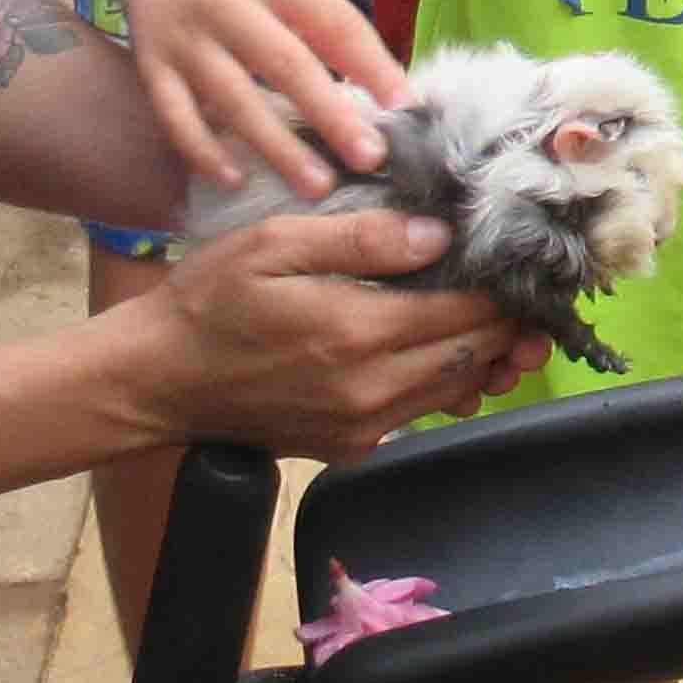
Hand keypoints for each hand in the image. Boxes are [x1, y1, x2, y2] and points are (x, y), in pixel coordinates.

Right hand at [122, 0, 406, 196]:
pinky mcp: (152, 67)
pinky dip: (205, 151)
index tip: (405, 108)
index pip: (332, 22)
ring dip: (277, 145)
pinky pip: (178, 117)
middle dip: (330, 114)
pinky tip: (237, 181)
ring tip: (317, 186)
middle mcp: (228, 4)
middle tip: (371, 158)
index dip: (371, 64)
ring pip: (234, 97)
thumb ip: (333, 35)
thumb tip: (394, 100)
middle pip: (285, 62)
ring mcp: (186, 38)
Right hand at [145, 205, 548, 458]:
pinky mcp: (349, 446)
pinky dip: (441, 383)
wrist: (156, 380)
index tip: (521, 262)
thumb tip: (436, 236)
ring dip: (483, 356)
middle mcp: (371, 390)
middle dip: (507, 324)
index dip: (504, 287)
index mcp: (358, 334)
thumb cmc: (208, 302)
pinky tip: (438, 351)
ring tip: (499, 321)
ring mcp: (362, 426)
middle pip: (474, 355)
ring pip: (456, 390)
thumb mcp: (273, 244)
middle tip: (525, 292)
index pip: (468, 313)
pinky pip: (419, 414)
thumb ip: (360, 238)